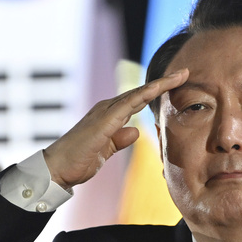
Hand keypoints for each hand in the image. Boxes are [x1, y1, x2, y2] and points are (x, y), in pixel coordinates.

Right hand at [43, 69, 188, 188]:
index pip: (138, 100)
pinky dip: (144, 94)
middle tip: (185, 72)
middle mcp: (107, 108)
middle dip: (164, 82)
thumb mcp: (106, 150)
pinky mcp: (103, 120)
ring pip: (137, 93)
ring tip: (180, 75)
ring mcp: (105, 112)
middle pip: (141, 92)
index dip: (158, 91)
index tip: (177, 84)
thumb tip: (134, 132)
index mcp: (110, 116)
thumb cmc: (79, 160)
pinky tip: (158, 88)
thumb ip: (119, 140)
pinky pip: (128, 104)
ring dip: (159, 84)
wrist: (57, 169)